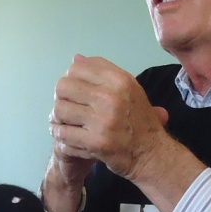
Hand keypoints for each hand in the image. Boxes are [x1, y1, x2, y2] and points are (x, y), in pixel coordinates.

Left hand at [48, 55, 171, 181]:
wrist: (151, 153)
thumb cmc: (139, 120)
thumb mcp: (129, 89)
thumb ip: (103, 71)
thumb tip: (75, 58)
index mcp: (119, 80)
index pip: (76, 68)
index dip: (70, 79)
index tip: (75, 92)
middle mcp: (111, 97)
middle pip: (63, 87)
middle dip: (61, 98)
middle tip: (68, 108)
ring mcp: (102, 121)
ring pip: (59, 110)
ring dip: (59, 118)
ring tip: (66, 123)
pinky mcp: (96, 143)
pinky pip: (62, 133)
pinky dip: (61, 136)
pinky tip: (68, 137)